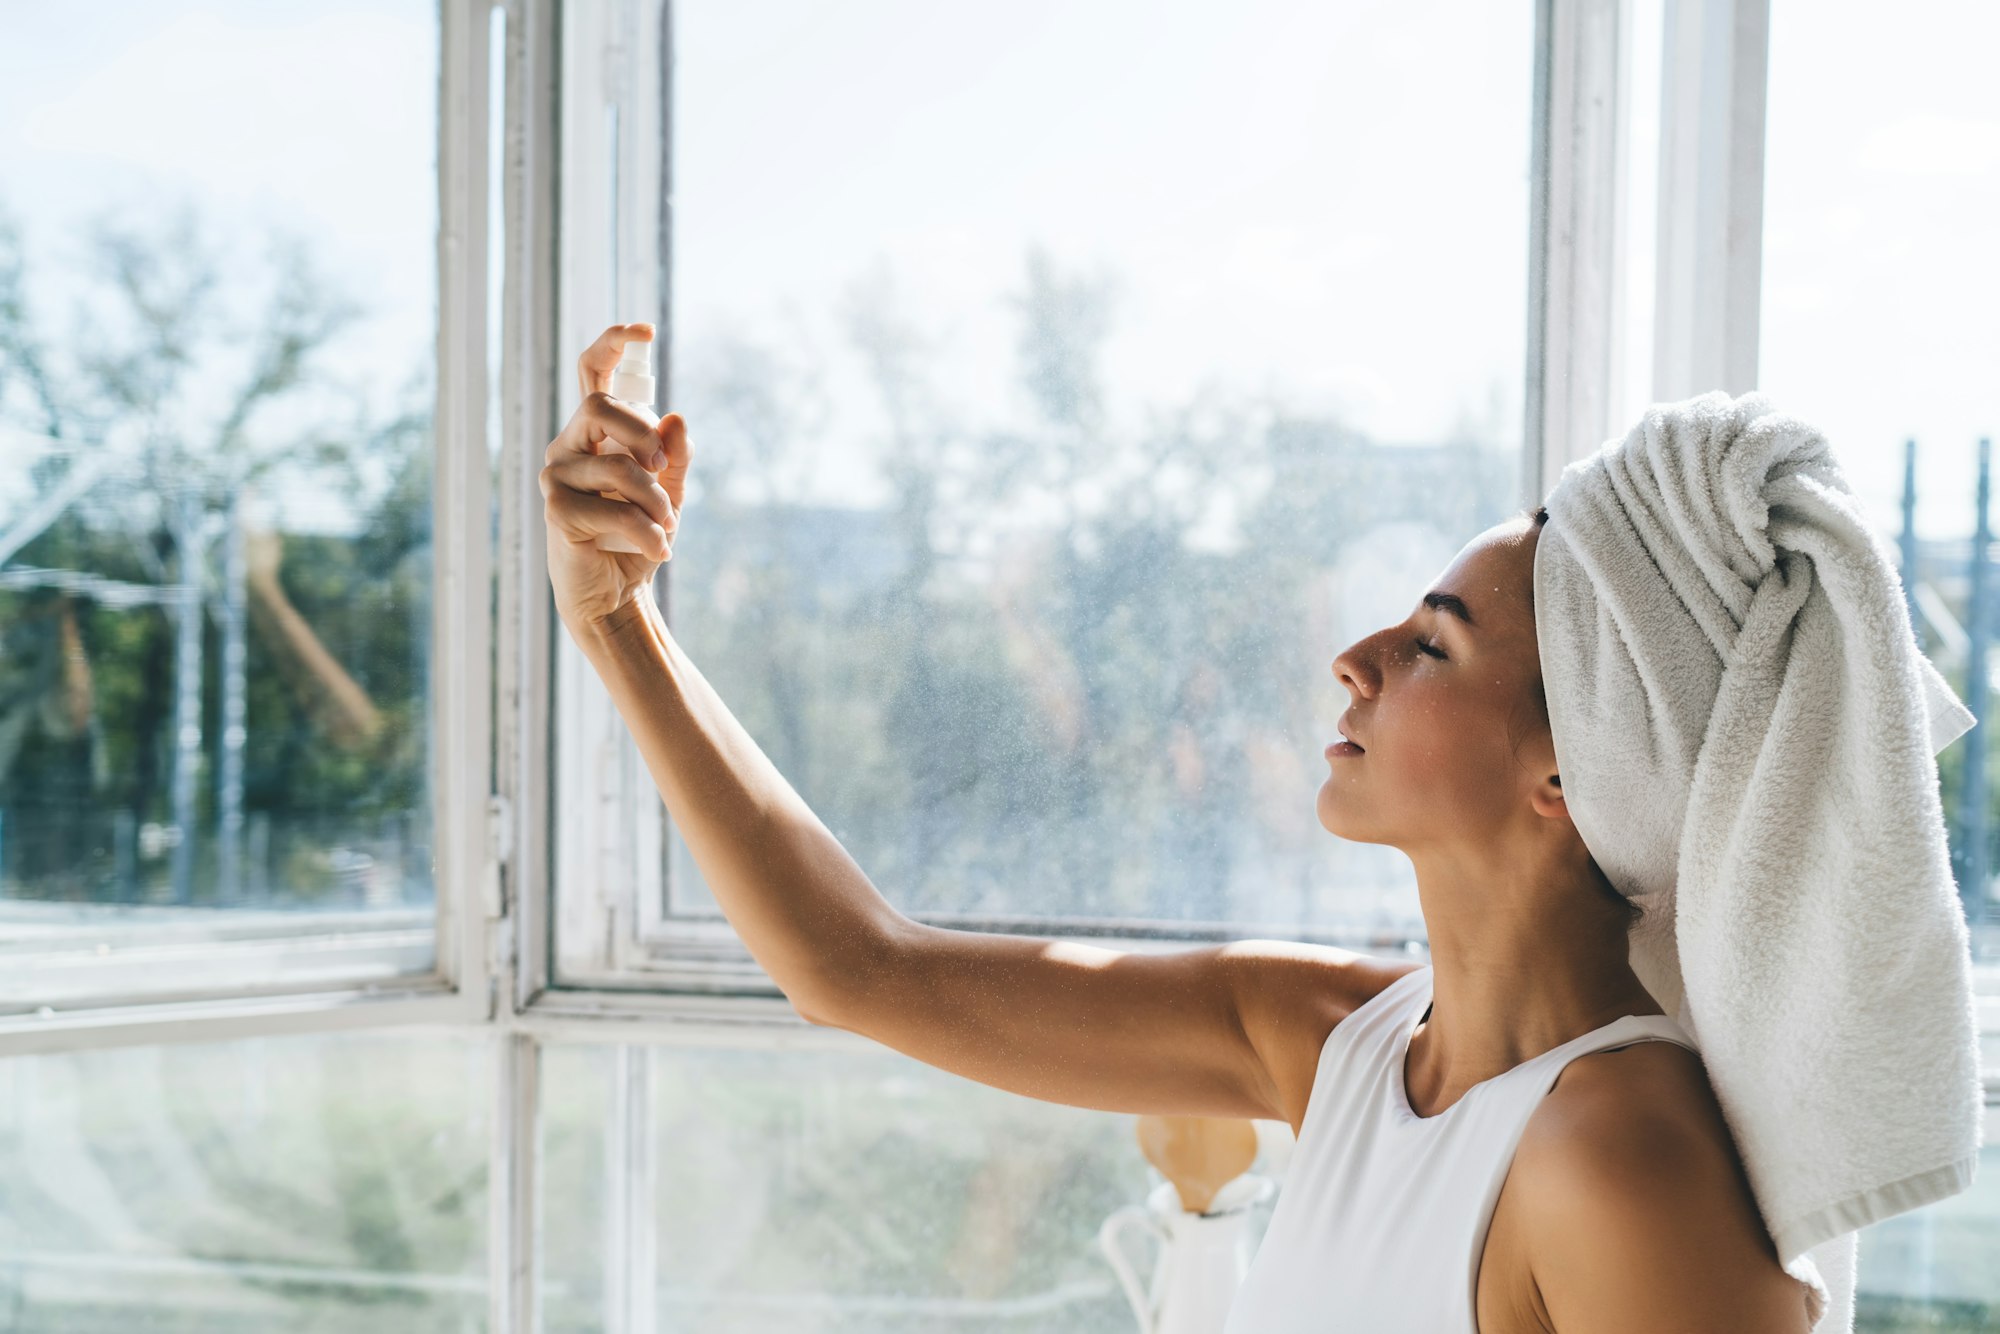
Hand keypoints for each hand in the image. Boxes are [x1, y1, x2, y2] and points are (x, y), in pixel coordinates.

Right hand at [541, 323, 693, 630]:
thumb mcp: (668, 491)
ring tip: (667, 528)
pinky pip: (614, 509)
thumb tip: (675, 418)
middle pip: (600, 407)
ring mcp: (556, 475)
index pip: (593, 372)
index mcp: (594, 431)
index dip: (614, 343)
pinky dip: (647, 532)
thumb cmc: (637, 535)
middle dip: (643, 435)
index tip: (645, 330)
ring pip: (618, 466)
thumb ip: (674, 455)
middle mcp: (569, 445)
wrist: (617, 591)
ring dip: (656, 501)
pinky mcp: (556, 510)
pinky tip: (660, 550)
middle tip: (663, 467)